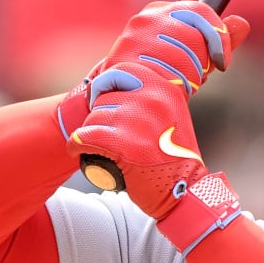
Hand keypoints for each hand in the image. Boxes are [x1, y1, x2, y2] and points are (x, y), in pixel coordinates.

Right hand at [56, 1, 249, 144]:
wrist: (116, 99)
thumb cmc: (156, 78)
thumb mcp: (192, 59)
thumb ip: (217, 42)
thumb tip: (243, 23)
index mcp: (160, 11)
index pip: (201, 11)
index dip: (219, 37)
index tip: (222, 62)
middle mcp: (145, 20)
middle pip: (195, 36)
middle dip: (201, 63)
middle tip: (191, 80)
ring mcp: (133, 39)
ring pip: (182, 57)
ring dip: (186, 79)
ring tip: (172, 86)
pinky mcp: (124, 61)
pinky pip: (165, 74)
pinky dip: (171, 87)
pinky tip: (164, 91)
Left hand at [68, 72, 243, 250]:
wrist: (185, 191)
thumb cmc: (174, 157)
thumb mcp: (172, 115)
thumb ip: (150, 96)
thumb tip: (116, 83)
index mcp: (165, 87)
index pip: (121, 71)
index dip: (105, 85)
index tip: (101, 99)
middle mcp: (152, 99)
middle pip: (105, 97)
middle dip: (100, 115)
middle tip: (108, 133)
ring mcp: (138, 120)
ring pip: (94, 117)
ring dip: (92, 132)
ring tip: (102, 146)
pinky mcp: (123, 143)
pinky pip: (86, 136)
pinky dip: (77, 144)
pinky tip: (77, 148)